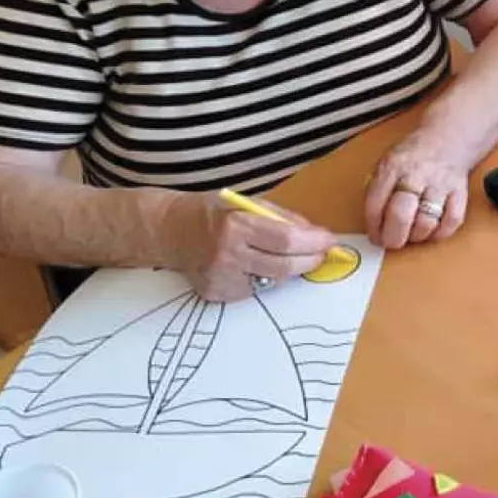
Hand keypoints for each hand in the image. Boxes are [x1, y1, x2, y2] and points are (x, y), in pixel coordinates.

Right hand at [161, 192, 335, 301]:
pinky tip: (254, 264)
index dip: (314, 243)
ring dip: (289, 269)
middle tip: (322, 253)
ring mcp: (221, 280)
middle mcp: (227, 256)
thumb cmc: (210, 212)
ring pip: (272, 282)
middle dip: (310, 260)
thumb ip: (281, 218)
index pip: (286, 241)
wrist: (168, 231)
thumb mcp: (246, 202)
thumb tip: (315, 234)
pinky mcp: (217, 295)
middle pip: (284, 267)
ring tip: (287, 255)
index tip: (330, 240)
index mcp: (235, 226)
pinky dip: (264, 277)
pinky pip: (255, 290)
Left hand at [362, 129, 471, 249]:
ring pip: (426, 222)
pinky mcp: (459, 193)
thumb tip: (373, 223)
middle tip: (392, 242)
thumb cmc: (413, 158)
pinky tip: (432, 229)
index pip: (375, 203)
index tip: (375, 236)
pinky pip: (451, 221)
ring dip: (416, 235)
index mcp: (392, 167)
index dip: (373, 227)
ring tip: (412, 233)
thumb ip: (378, 189)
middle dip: (393, 237)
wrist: (447, 140)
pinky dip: (440, 232)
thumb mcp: (387, 164)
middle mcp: (416, 174)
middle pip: (400, 215)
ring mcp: (439, 184)